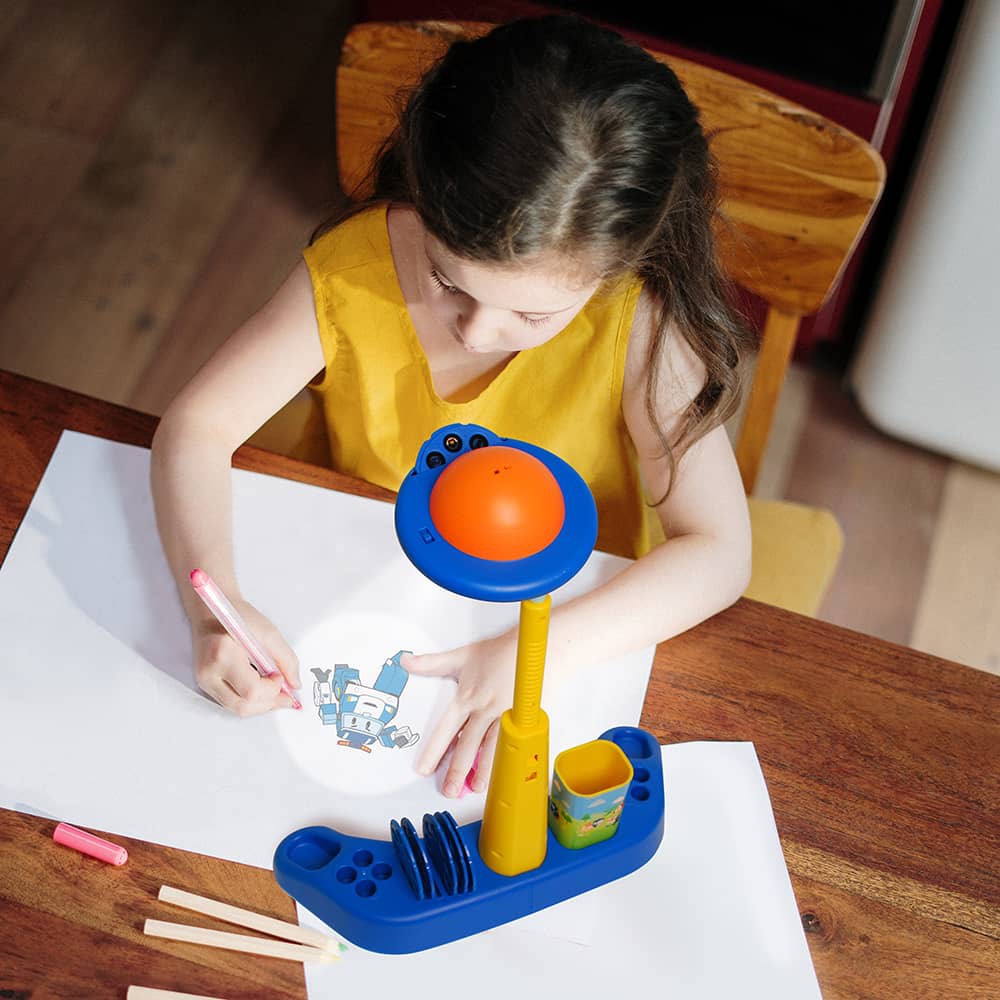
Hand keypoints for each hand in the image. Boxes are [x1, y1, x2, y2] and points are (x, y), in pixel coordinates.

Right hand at [191, 600, 300, 716]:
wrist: (211, 612)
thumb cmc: (236, 616)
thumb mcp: (268, 632)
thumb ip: (286, 659)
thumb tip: (295, 684)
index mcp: (222, 655)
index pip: (251, 690)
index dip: (272, 689)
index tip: (281, 677)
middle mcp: (209, 673)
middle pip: (243, 706)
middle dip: (270, 703)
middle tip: (287, 696)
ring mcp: (204, 682)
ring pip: (237, 709)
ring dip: (261, 705)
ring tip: (276, 693)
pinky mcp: (206, 685)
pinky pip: (231, 702)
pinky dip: (250, 701)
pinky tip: (262, 691)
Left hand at [402, 633, 515, 797]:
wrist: (535, 647)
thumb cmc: (502, 651)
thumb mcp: (462, 655)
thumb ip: (432, 663)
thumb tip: (407, 662)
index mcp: (467, 697)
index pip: (446, 730)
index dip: (435, 751)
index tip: (425, 769)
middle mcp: (484, 709)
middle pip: (468, 745)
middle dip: (457, 770)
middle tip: (449, 790)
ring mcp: (505, 715)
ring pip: (490, 749)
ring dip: (483, 771)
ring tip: (475, 788)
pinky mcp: (522, 717)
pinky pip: (511, 743)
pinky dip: (505, 759)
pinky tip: (503, 771)